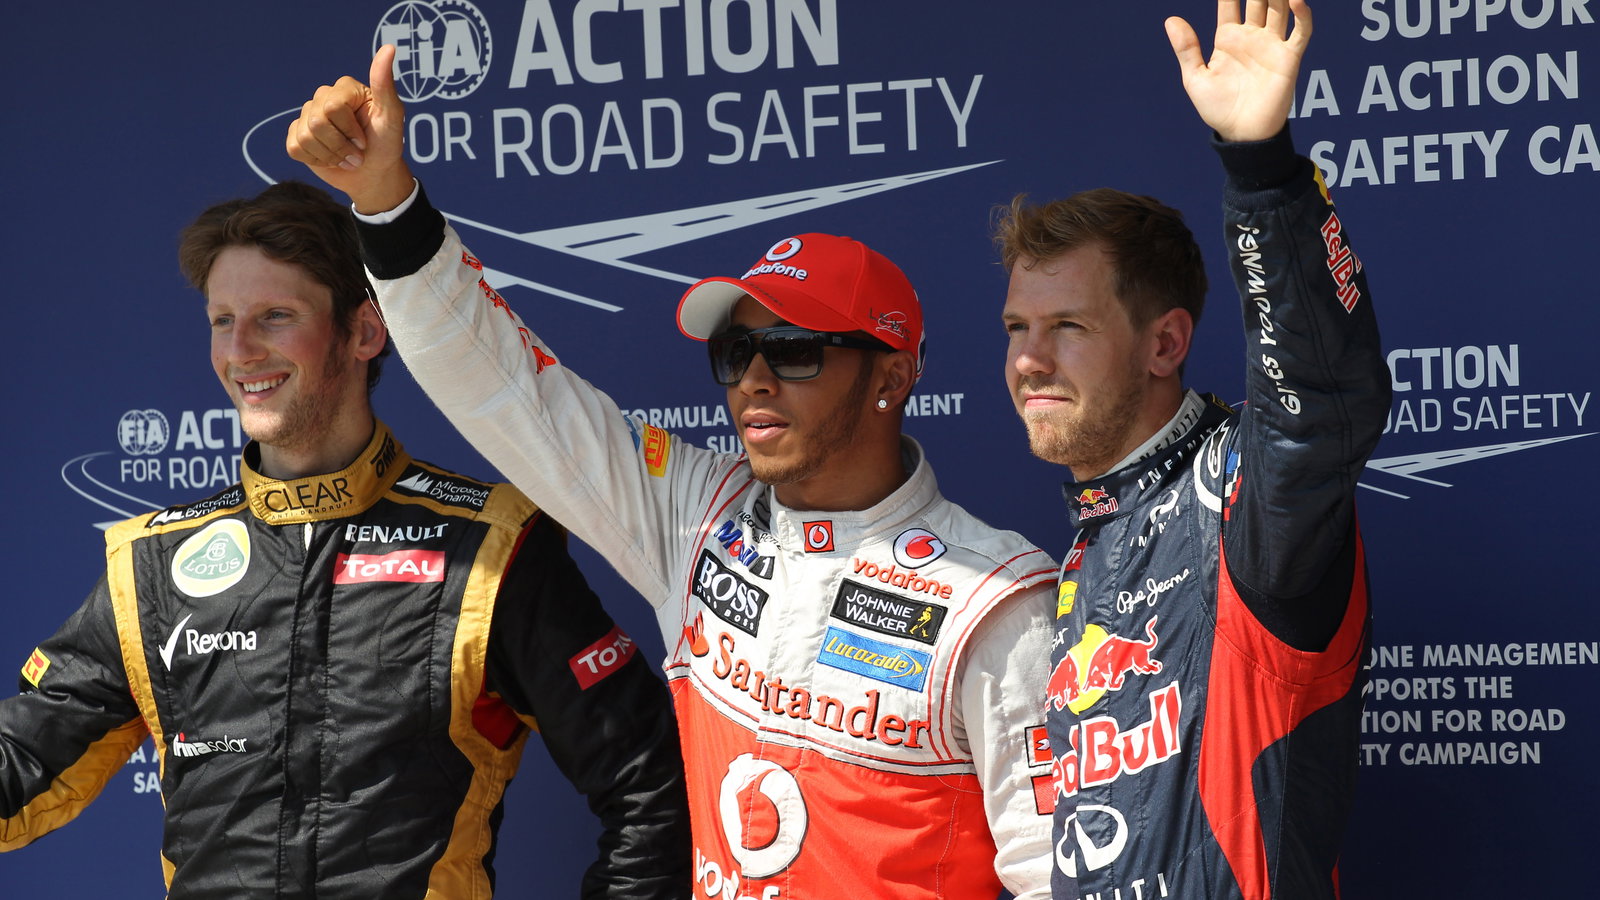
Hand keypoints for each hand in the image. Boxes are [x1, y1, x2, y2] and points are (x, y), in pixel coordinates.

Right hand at [285, 46, 414, 213]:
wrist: (374, 175)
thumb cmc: (386, 145)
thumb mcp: (392, 117)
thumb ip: (385, 85)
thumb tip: (388, 48)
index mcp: (345, 88)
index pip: (333, 107)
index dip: (349, 130)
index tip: (365, 140)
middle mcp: (324, 97)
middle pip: (316, 122)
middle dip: (340, 146)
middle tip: (357, 154)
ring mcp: (308, 115)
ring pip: (304, 137)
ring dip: (330, 156)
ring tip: (346, 158)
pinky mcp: (297, 135)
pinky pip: (294, 147)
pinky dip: (316, 160)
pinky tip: (330, 159)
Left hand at [1166, 0, 1311, 141]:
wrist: (1242, 134)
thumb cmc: (1218, 109)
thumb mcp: (1195, 78)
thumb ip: (1186, 49)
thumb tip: (1171, 20)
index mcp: (1227, 39)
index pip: (1229, 4)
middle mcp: (1251, 37)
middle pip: (1257, 1)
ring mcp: (1271, 45)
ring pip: (1279, 9)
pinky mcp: (1289, 58)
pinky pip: (1300, 32)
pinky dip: (1302, 15)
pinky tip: (1296, 0)